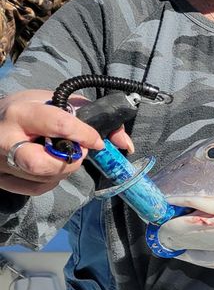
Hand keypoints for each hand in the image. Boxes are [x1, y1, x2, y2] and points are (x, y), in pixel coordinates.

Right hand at [0, 90, 132, 195]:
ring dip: (64, 170)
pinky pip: (36, 188)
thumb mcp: (55, 101)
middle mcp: (6, 139)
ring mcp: (0, 162)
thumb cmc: (29, 109)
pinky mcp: (0, 179)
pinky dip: (51, 180)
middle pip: (42, 164)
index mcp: (21, 113)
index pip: (60, 126)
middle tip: (76, 153)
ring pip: (44, 178)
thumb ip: (91, 115)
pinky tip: (50, 166)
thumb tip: (125, 143)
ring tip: (61, 154)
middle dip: (69, 162)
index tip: (97, 141)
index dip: (86, 136)